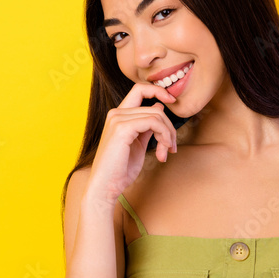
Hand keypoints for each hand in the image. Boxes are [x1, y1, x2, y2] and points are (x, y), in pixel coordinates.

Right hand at [86, 83, 177, 208]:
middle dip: (170, 128)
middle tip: (172, 148)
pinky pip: (153, 122)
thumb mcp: (138, 144)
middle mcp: (116, 114)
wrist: (106, 187)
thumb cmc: (120, 170)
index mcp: (118, 116)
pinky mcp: (122, 128)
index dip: (158, 91)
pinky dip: (164, 136)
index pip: (140, 90)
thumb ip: (147, 126)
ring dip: (168, 135)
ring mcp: (117, 119)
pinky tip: (162, 153)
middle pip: (155, 108)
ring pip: (157, 115)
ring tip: (166, 152)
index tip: (172, 100)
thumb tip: (159, 107)